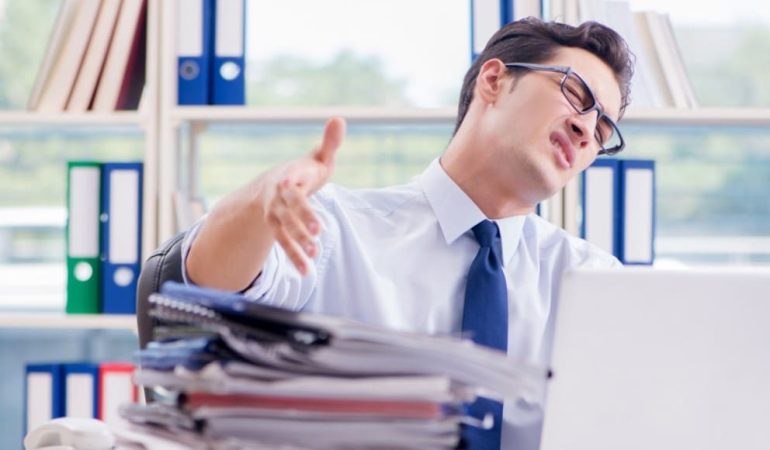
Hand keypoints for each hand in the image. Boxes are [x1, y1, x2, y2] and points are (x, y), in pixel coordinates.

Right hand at [263, 117, 345, 274]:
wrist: (272, 188)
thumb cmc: (303, 172)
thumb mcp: (316, 158)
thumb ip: (329, 143)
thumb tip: (340, 119)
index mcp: (290, 175)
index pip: (292, 179)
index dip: (294, 181)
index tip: (297, 184)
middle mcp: (279, 196)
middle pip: (289, 208)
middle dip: (302, 218)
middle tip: (318, 231)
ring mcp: (276, 214)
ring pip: (284, 229)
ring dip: (297, 242)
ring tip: (313, 255)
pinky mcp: (277, 229)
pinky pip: (284, 244)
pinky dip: (295, 257)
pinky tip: (306, 270)